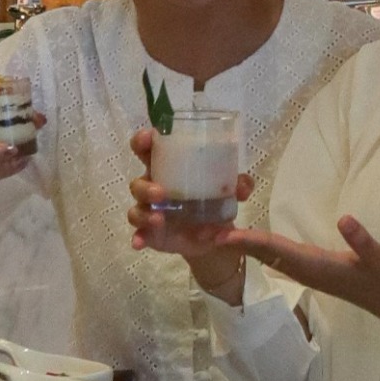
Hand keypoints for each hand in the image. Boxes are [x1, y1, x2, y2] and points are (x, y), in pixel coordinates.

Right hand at [126, 125, 254, 296]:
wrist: (214, 236)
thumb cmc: (214, 201)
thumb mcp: (229, 191)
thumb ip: (238, 185)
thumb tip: (243, 185)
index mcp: (169, 169)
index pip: (148, 150)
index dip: (142, 141)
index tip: (148, 138)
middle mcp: (155, 189)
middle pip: (139, 182)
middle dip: (145, 186)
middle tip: (162, 193)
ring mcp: (151, 212)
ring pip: (136, 208)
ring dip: (144, 212)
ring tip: (159, 219)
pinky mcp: (151, 233)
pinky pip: (139, 234)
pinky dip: (138, 237)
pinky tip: (139, 242)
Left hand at [223, 216, 379, 329]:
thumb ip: (362, 240)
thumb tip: (345, 219)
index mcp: (316, 266)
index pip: (276, 250)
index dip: (250, 242)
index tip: (224, 234)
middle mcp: (304, 269)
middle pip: (263, 253)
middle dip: (235, 243)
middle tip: (203, 229)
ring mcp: (305, 270)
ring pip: (267, 255)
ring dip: (242, 244)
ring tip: (216, 230)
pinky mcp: (309, 268)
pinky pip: (276, 255)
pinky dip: (258, 245)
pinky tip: (247, 238)